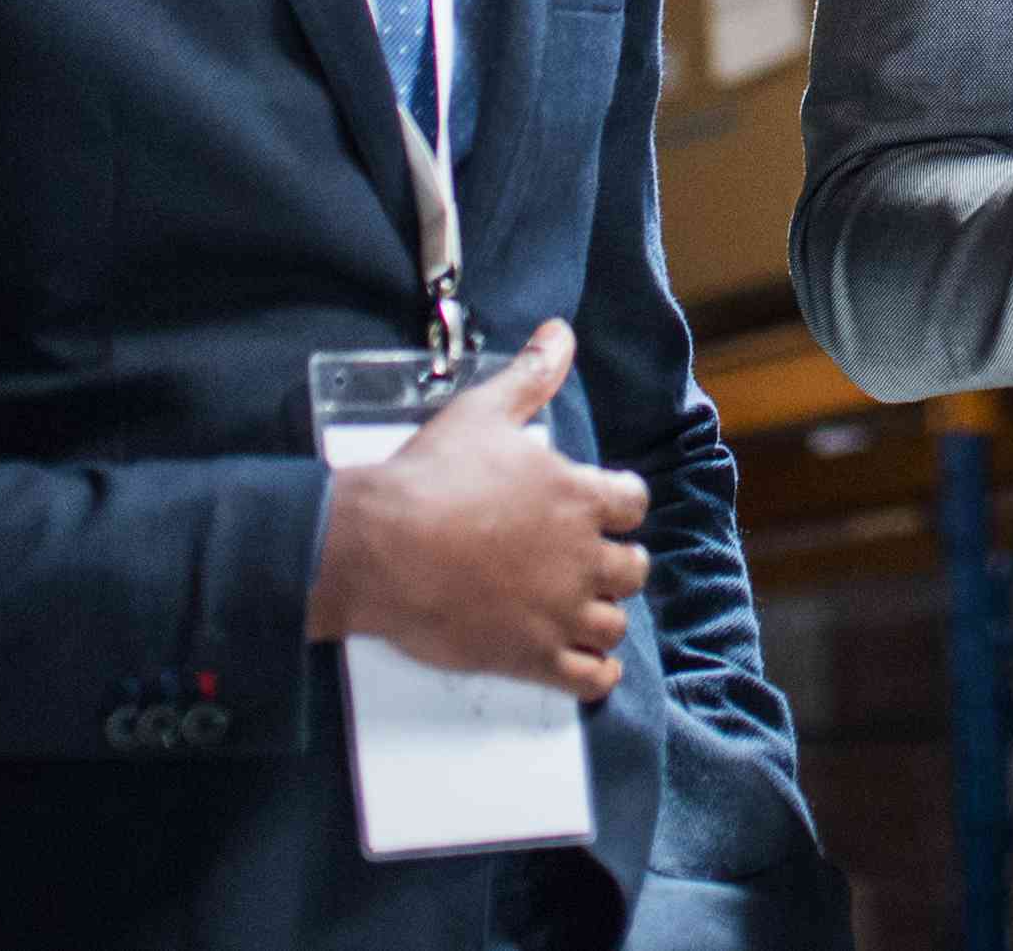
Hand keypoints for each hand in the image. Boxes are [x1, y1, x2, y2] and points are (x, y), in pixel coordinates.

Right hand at [305, 323, 651, 698]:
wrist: (380, 547)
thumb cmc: (430, 479)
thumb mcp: (483, 411)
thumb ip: (531, 376)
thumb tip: (560, 334)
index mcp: (579, 497)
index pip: (632, 502)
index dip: (617, 505)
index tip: (600, 509)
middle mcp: (581, 556)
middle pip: (632, 566)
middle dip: (614, 563)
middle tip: (587, 563)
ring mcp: (560, 610)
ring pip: (614, 622)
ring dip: (603, 616)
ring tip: (581, 611)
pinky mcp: (532, 656)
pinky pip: (589, 677)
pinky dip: (595, 674)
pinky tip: (586, 667)